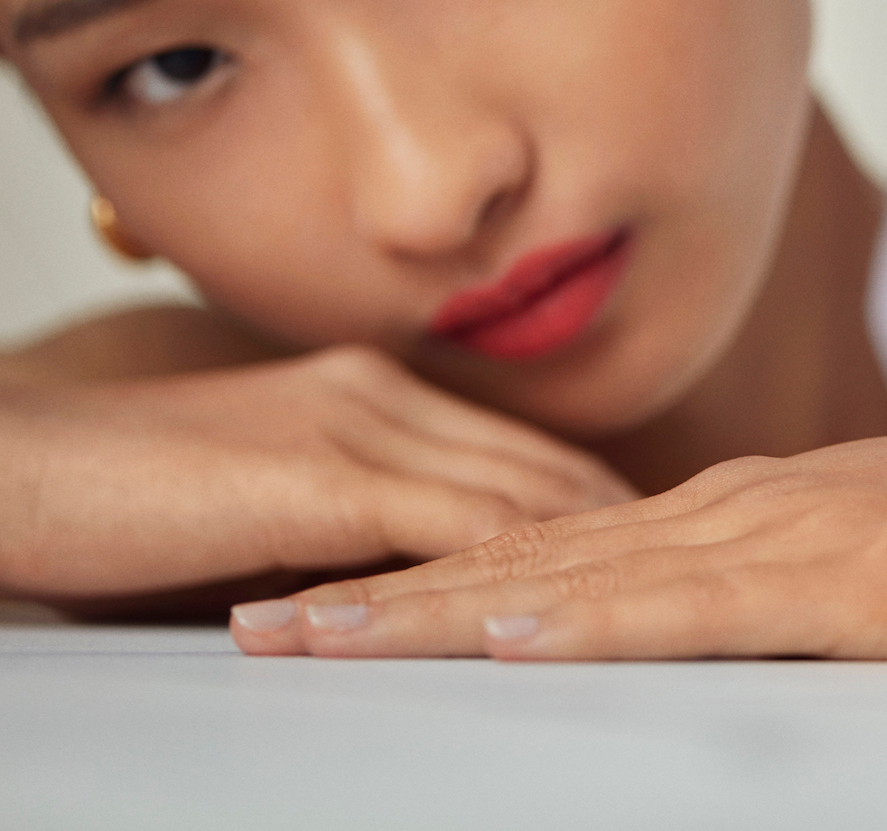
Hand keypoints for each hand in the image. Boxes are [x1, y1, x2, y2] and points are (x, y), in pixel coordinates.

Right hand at [0, 345, 636, 604]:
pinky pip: (445, 531)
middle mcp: (384, 398)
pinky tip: (570, 604)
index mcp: (373, 393)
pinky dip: (516, 567)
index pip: (519, 453)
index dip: (600, 499)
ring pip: (515, 496)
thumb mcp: (255, 492)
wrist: (11, 459)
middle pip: (544, 470)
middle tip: (707, 564)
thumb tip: (397, 576)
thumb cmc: (117, 489)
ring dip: (599, 546)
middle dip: (630, 523)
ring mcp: (356, 429)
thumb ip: (336, 518)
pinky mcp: (321, 479)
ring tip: (674, 589)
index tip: (668, 536)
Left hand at [231, 417, 886, 659]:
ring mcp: (794, 533)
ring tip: (313, 628)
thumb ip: (800, 596)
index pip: (561, 546)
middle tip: (256, 613)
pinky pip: (694, 603)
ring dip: (435, 603)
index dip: (435, 575)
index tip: (330, 598)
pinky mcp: (852, 580)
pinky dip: (585, 614)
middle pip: (533, 553)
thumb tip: (729, 638)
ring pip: (577, 571)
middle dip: (387, 589)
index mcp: (755, 510)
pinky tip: (502, 627)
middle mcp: (749, 507)